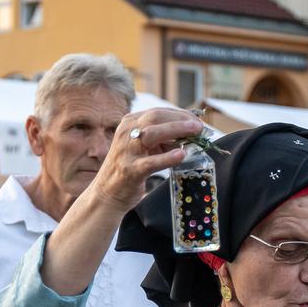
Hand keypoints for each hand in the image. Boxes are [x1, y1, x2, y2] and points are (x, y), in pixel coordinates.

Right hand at [88, 108, 207, 212]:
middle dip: (181, 119)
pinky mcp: (130, 170)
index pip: (158, 112)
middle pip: (155, 117)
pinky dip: (167, 158)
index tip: (197, 121)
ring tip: (195, 134)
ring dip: (176, 131)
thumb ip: (162, 140)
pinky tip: (181, 155)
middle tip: (199, 126)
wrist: (108, 194)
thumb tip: (190, 135)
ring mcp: (127, 151)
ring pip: (152, 134)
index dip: (180, 115)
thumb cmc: (130, 168)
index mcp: (130, 123)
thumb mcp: (144, 148)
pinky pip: (151, 162)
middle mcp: (126, 133)